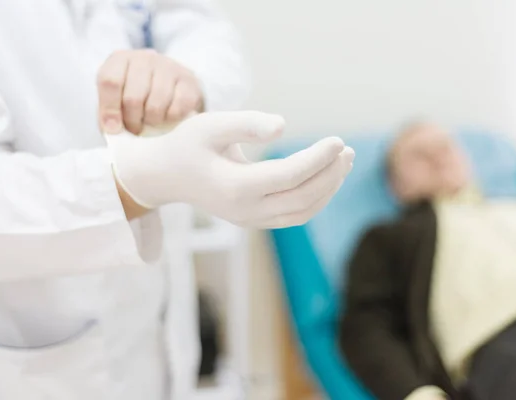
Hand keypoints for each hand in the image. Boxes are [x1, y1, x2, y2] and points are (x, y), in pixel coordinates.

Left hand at [97, 50, 203, 134]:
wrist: (172, 86)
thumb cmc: (138, 96)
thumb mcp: (117, 99)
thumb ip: (109, 113)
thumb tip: (112, 129)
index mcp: (120, 60)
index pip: (110, 81)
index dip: (110, 109)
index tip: (114, 129)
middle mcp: (144, 58)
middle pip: (133, 98)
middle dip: (133, 121)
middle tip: (136, 128)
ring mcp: (169, 67)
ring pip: (155, 105)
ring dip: (152, 121)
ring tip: (151, 122)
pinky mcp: (189, 81)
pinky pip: (177, 109)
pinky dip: (171, 119)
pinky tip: (167, 116)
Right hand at [106, 111, 354, 227]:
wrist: (168, 176)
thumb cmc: (188, 144)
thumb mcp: (210, 124)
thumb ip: (245, 123)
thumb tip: (283, 126)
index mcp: (235, 187)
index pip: (289, 176)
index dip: (318, 159)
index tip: (338, 140)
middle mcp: (245, 210)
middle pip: (302, 198)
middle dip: (330, 175)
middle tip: (347, 150)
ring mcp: (251, 220)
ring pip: (302, 211)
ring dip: (328, 189)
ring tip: (345, 162)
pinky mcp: (256, 220)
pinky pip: (294, 214)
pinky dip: (316, 198)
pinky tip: (327, 176)